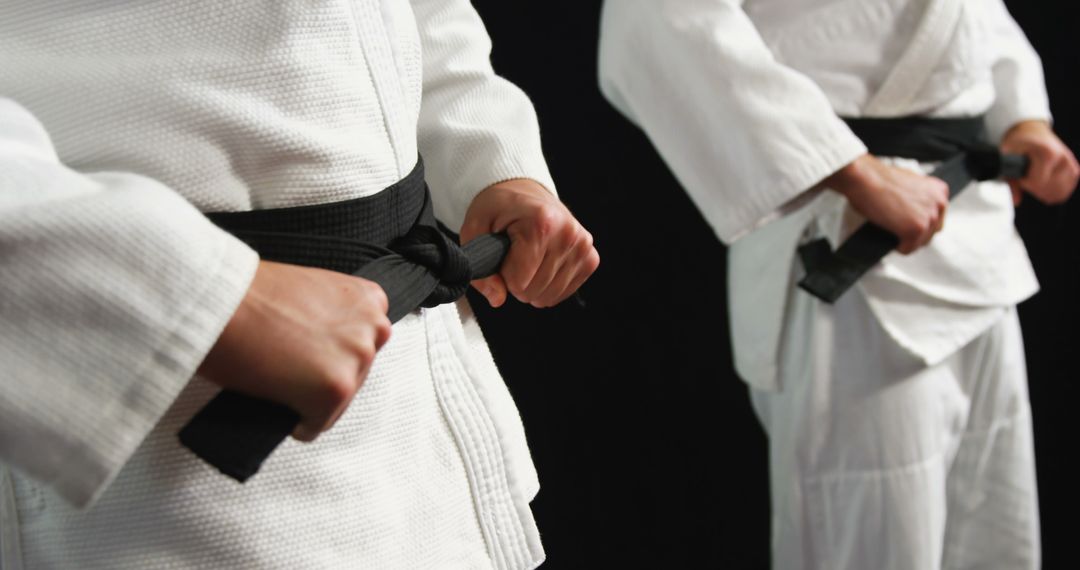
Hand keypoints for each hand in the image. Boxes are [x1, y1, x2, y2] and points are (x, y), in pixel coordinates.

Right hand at [198, 261, 391, 441]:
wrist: (220, 301)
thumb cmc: (249, 294)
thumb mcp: (310, 291)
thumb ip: (332, 317)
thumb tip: (326, 348)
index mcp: (368, 299)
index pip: (367, 341)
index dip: (335, 353)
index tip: (315, 357)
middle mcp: (371, 327)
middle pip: (356, 373)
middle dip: (326, 376)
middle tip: (292, 372)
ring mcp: (357, 358)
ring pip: (339, 401)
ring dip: (313, 400)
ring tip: (281, 385)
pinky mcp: (336, 389)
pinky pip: (318, 425)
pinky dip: (298, 425)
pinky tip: (277, 405)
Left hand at [460, 178, 598, 307]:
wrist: (524, 192)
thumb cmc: (499, 208)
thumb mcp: (474, 229)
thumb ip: (479, 267)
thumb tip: (497, 298)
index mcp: (542, 222)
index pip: (518, 281)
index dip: (503, 273)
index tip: (503, 252)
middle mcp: (568, 233)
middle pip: (533, 291)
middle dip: (516, 281)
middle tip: (514, 255)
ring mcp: (583, 246)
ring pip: (549, 296)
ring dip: (532, 285)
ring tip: (528, 259)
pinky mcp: (590, 258)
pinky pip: (564, 293)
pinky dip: (548, 286)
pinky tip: (542, 265)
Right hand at [825, 154, 949, 253]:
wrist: (864, 178)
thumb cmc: (878, 178)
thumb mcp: (909, 182)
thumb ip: (919, 196)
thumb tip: (914, 209)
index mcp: (939, 190)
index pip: (937, 217)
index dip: (919, 222)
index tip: (906, 222)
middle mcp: (939, 203)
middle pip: (931, 232)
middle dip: (915, 233)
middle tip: (898, 230)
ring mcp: (929, 217)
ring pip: (920, 242)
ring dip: (906, 241)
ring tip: (892, 232)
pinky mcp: (916, 229)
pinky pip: (908, 248)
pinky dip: (898, 247)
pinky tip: (890, 237)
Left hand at [1000, 120, 1078, 205]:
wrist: (1031, 131)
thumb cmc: (1019, 143)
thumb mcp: (1006, 157)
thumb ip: (1010, 180)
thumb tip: (1016, 200)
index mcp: (1047, 153)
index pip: (1038, 183)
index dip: (1026, 183)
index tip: (1021, 175)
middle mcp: (1062, 158)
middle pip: (1050, 190)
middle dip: (1035, 189)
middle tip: (1028, 177)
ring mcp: (1070, 163)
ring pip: (1060, 192)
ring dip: (1045, 192)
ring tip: (1036, 181)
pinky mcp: (1074, 169)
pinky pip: (1066, 189)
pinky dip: (1055, 191)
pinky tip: (1046, 185)